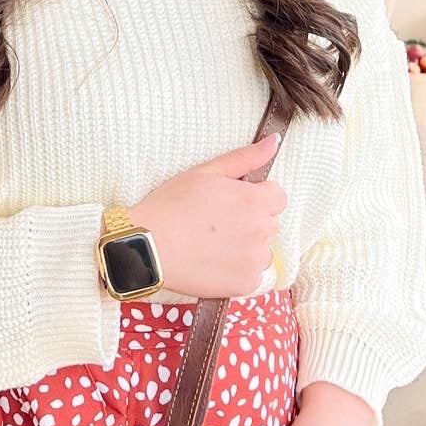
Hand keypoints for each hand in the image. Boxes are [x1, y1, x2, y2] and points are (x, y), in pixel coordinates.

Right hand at [126, 132, 287, 298]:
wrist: (147, 247)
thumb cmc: (172, 205)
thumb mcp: (207, 172)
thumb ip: (245, 158)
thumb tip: (275, 141)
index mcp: (254, 200)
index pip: (279, 197)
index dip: (257, 197)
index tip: (233, 203)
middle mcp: (261, 231)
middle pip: (270, 224)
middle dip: (250, 221)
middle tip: (216, 224)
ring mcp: (254, 260)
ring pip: (262, 251)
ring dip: (247, 248)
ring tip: (213, 245)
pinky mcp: (245, 284)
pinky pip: (252, 276)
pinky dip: (237, 271)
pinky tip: (212, 263)